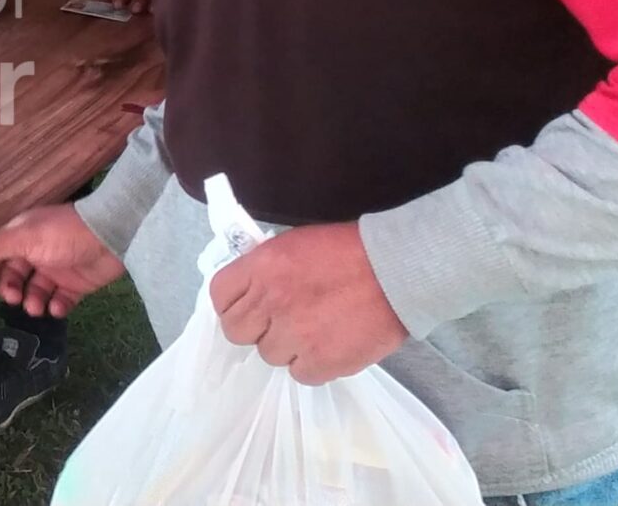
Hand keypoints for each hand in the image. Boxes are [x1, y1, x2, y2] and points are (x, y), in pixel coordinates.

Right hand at [0, 204, 124, 317]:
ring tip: (37, 307)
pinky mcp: (76, 284)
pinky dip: (56, 307)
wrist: (111, 237)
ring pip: (36, 290)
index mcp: (23, 235)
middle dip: (11, 289)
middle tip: (14, 298)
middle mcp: (38, 251)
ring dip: (32, 301)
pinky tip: (56, 307)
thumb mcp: (25, 238)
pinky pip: (60, 300)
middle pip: (15, 274)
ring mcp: (57, 268)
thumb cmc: (64, 234)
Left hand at [208, 222, 407, 382]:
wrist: (397, 270)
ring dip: (288, 346)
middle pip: (237, 332)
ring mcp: (294, 335)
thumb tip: (249, 289)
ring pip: (270, 355)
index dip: (232, 304)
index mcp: (262, 267)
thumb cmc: (349, 251)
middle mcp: (271, 302)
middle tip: (281, 321)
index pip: (220, 295)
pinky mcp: (320, 362)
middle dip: (256, 327)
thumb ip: (265, 268)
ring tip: (316, 329)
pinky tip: (330, 345)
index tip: (247, 306)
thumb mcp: (295, 244)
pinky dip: (313, 364)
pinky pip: (299, 374)